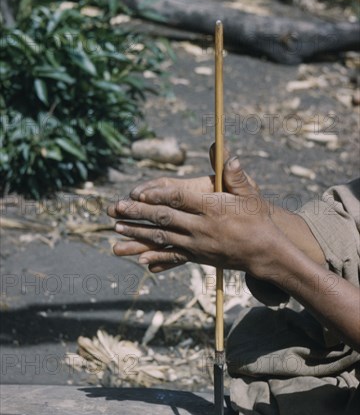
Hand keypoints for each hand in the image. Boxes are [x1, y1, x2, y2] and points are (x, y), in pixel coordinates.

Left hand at [108, 157, 278, 275]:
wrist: (264, 252)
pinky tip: (140, 259)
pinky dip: (157, 257)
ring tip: (117, 228)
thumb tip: (229, 156)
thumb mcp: (250, 194)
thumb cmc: (256, 219)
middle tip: (117, 208)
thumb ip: (235, 175)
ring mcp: (198, 244)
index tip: (138, 192)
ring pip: (163, 238)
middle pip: (165, 218)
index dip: (157, 195)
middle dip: (138, 213)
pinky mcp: (198, 256)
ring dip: (139, 233)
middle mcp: (202, 227)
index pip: (179, 199)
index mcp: (212, 208)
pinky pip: (173, 257)